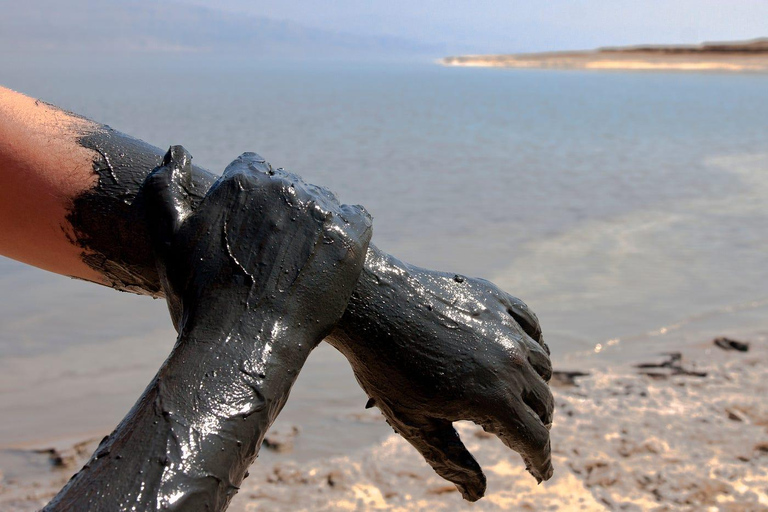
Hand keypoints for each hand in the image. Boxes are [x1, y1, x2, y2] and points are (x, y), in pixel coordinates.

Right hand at [142, 146, 371, 339]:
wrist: (241, 348)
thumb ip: (165, 189)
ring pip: (324, 202)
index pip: (255, 168)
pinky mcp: (349, 239)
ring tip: (302, 262)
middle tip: (277, 254)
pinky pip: (358, 219)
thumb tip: (177, 150)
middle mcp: (283, 188)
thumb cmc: (199, 300)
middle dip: (283, 212)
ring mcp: (319, 211)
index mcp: (241, 182)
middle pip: (290, 185)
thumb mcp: (170, 240)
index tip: (252, 229)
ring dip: (315, 223)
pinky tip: (331, 258)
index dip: (252, 199)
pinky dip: (347, 234)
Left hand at [330, 247, 552, 501]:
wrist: (368, 303)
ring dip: (535, 386)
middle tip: (522, 437)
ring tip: (518, 397)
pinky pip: (530, 325)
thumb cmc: (386, 368)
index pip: (535, 439)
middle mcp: (510, 361)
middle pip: (543, 403)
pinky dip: (532, 344)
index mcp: (493, 397)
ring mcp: (505, 326)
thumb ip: (451, 462)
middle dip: (537, 425)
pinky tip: (519, 353)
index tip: (540, 472)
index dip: (540, 461)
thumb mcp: (415, 424)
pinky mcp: (495, 298)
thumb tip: (478, 495)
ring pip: (541, 364)